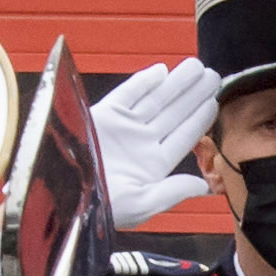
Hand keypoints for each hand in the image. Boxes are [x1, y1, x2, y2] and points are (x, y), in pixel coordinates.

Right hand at [91, 58, 217, 229]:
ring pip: (155, 100)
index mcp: (152, 165)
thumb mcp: (141, 205)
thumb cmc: (97, 207)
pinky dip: (143, 82)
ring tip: (196, 67)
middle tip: (213, 75)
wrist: (59, 194)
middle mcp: (140, 143)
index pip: (183, 137)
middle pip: (173, 113)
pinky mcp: (102, 114)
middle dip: (193, 94)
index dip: (200, 118)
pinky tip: (162, 71)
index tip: (216, 101)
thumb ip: (172, 192)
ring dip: (176, 83)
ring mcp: (122, 127)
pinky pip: (127, 94)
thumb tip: (203, 186)